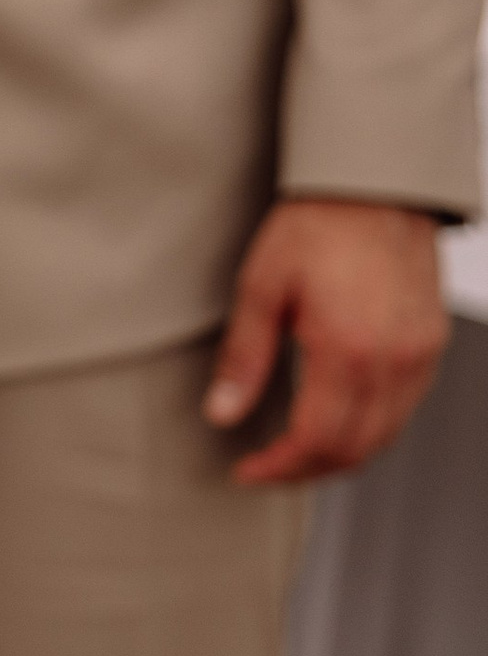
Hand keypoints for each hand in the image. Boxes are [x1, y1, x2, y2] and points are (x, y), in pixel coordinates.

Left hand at [205, 197, 447, 486]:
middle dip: (306, 471)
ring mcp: (421, 354)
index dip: (279, 468)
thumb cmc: (317, 224)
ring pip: (386, 436)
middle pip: (355, 450)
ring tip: (295, 449)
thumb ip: (244, 358)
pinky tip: (336, 415)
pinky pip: (405, 408)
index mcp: (348, 350)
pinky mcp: (433, 343)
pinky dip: (370, 426)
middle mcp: (394, 360)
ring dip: (340, 453)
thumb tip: (223, 413)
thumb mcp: (262, 287)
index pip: (316, 440)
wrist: (374, 184)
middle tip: (267, 467)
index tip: (248, 471)